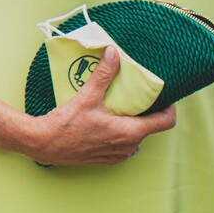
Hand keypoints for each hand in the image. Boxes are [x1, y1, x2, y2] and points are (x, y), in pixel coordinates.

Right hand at [26, 47, 175, 165]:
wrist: (44, 143)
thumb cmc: (66, 124)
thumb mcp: (87, 96)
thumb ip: (104, 74)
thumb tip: (113, 53)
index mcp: (130, 132)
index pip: (165, 122)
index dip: (169, 107)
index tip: (164, 97)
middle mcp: (128, 147)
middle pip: (149, 127)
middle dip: (145, 112)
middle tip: (135, 96)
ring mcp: (118, 155)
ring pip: (135, 136)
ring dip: (131, 122)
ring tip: (119, 107)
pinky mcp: (106, 159)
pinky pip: (122, 144)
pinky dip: (119, 132)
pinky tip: (105, 120)